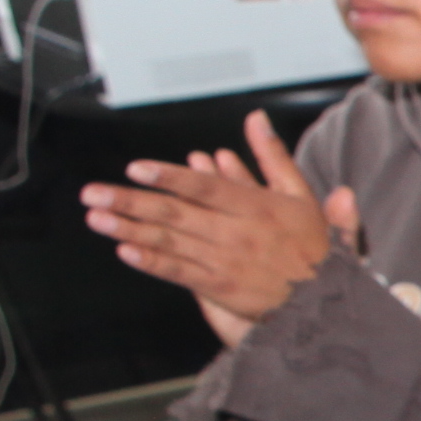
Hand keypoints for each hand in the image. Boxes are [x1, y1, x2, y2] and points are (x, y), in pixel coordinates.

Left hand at [80, 111, 352, 347]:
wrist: (327, 299)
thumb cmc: (312, 246)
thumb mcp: (301, 194)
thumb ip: (273, 156)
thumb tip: (256, 120)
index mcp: (256, 207)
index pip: (204, 187)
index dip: (169, 177)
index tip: (136, 169)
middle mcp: (235, 233)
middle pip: (175, 213)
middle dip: (130, 201)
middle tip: (94, 193)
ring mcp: (224, 261)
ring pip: (170, 242)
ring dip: (129, 229)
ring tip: (98, 218)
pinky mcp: (219, 287)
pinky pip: (180, 273)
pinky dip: (152, 263)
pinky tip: (126, 252)